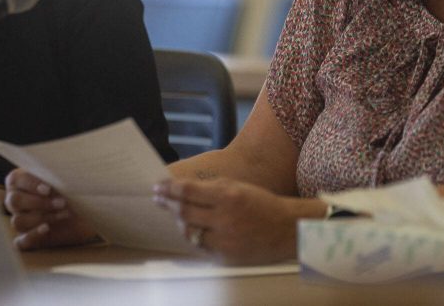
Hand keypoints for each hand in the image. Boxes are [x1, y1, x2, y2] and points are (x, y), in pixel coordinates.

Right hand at [4, 169, 97, 249]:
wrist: (86, 213)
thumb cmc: (71, 189)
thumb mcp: (67, 178)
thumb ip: (58, 173)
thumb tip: (60, 170)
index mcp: (20, 181)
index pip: (15, 180)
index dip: (30, 184)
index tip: (48, 189)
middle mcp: (15, 201)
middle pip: (14, 201)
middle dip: (38, 202)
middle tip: (61, 202)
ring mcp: (20, 220)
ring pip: (18, 221)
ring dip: (41, 217)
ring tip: (64, 214)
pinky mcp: (27, 239)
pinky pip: (20, 242)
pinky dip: (32, 235)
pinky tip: (46, 229)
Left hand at [153, 177, 320, 264]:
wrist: (285, 229)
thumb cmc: (261, 203)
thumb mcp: (238, 186)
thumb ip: (211, 187)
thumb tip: (183, 187)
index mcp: (228, 196)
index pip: (188, 191)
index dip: (169, 188)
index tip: (158, 186)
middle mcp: (224, 218)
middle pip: (184, 211)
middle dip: (167, 203)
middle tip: (158, 198)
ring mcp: (224, 240)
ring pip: (188, 231)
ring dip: (179, 221)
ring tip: (175, 213)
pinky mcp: (225, 256)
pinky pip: (200, 246)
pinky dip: (194, 237)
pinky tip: (192, 229)